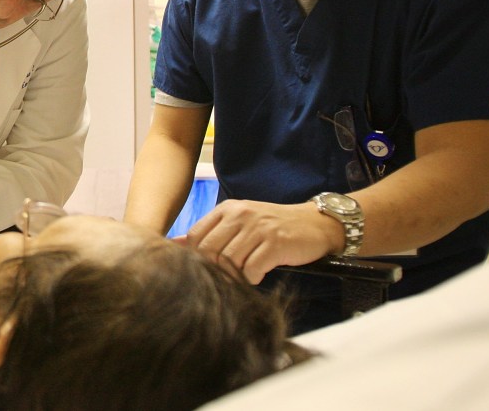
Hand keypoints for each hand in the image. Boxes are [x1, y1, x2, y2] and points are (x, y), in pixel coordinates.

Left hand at [184, 199, 342, 283]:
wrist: (315, 224)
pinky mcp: (275, 243)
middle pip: (209, 250)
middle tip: (225, 277)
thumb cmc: (273, 227)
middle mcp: (240, 215)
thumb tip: (174, 244)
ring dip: (234, 275)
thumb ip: (211, 233)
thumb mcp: (240, 223)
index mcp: (227, 209)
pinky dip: (251, 278)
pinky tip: (258, 275)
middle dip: (213, 269)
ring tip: (243, 274)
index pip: (195, 236)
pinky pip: (251, 269)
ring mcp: (258, 228)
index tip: (206, 268)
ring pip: (229, 261)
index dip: (196, 257)